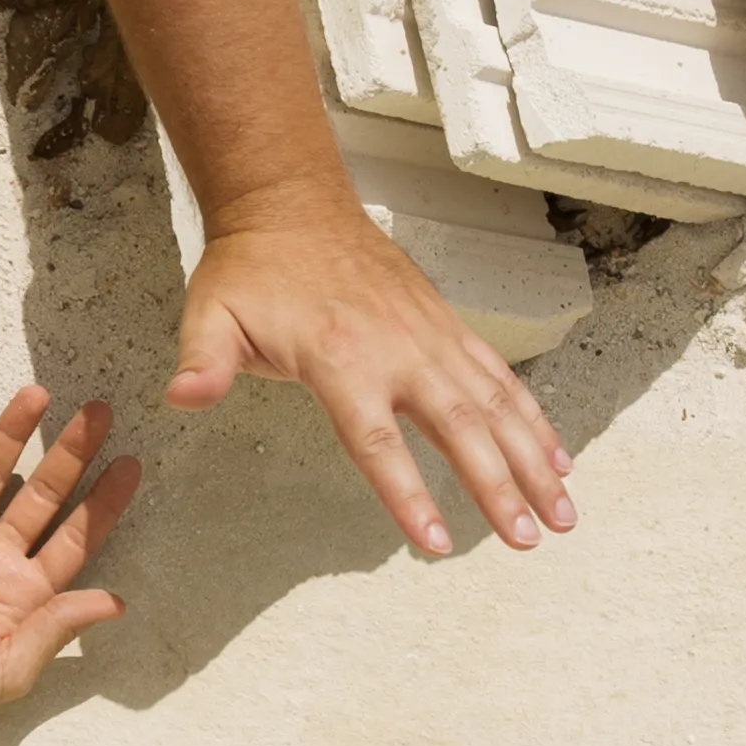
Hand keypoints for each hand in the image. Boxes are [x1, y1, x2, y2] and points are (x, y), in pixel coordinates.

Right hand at [0, 390, 140, 744]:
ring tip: (35, 394)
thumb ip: (60, 626)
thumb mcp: (14, 667)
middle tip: (98, 411)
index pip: (74, 536)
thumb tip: (117, 602)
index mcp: (26, 593)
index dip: (104, 501)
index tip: (130, 462)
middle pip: (40, 495)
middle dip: (70, 453)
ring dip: (10, 435)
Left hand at [172, 206, 575, 557]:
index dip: (409, 493)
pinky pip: (500, 377)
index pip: (379, 441)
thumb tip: (183, 396)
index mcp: (341, 358)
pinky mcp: (446, 326)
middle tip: (528, 539)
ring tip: (562, 513)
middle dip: (499, 486)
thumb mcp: (210, 315)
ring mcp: (430, 335)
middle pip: (460, 428)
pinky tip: (555, 458)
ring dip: (533, 459)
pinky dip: (533, 418)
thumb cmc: (251, 268)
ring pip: (496, 404)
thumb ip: (202, 363)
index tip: (436, 542)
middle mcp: (399, 348)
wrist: (291, 202)